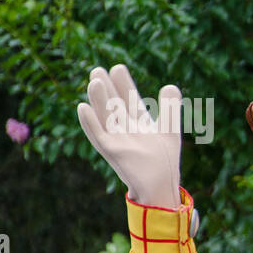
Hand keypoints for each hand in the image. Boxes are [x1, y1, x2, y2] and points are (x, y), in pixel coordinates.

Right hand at [77, 64, 181, 207]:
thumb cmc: (164, 159)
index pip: (128, 98)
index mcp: (137, 121)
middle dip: (106, 88)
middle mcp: (124, 128)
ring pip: (105, 117)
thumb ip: (170, 109)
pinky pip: (98, 136)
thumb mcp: (169, 130)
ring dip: (98, 100)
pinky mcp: (113, 153)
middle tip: (97, 69)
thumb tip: (170, 85)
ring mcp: (117, 140)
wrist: (162, 185)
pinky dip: (90, 123)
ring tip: (94, 81)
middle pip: (113, 104)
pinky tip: (82, 107)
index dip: (123, 84)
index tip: (117, 67)